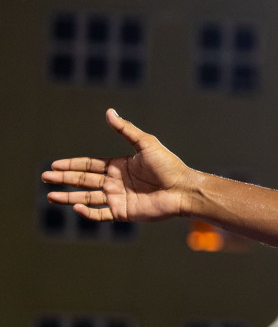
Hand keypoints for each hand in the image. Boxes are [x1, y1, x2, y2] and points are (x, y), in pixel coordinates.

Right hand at [41, 110, 194, 221]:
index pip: (88, 165)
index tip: (54, 165)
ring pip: (87, 198)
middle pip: (83, 180)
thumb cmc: (169, 166)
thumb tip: (109, 112)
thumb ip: (126, 130)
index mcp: (118, 166)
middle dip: (64, 179)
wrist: (183, 189)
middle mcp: (115, 182)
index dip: (71, 165)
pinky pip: (101, 214)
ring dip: (69, 198)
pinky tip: (76, 207)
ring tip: (50, 196)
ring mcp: (118, 198)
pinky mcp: (123, 212)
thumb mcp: (146, 144)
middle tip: (45, 178)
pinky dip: (88, 212)